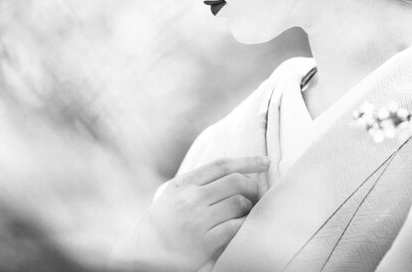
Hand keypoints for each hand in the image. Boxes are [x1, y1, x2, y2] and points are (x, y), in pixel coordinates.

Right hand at [134, 156, 269, 270]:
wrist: (146, 251)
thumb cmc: (165, 220)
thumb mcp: (174, 193)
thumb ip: (198, 182)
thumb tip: (236, 171)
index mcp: (184, 183)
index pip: (222, 165)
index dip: (248, 161)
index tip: (265, 161)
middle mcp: (191, 199)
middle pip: (235, 182)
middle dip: (252, 186)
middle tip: (255, 194)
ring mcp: (198, 220)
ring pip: (239, 203)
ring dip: (248, 207)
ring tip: (246, 211)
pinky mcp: (205, 242)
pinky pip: (235, 227)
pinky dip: (244, 225)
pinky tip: (242, 225)